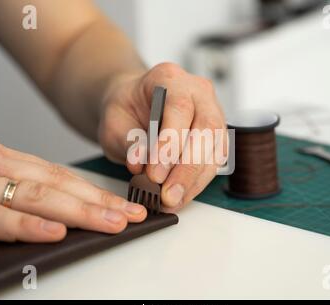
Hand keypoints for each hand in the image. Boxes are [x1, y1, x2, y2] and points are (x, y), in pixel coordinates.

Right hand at [0, 135, 146, 242]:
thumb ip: (12, 189)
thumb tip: (53, 213)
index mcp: (1, 158)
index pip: (59, 175)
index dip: (95, 191)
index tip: (125, 205)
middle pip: (57, 184)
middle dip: (98, 202)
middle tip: (133, 216)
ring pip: (34, 197)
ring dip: (77, 212)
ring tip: (112, 224)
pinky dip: (24, 226)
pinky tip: (54, 234)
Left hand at [98, 63, 227, 211]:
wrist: (133, 108)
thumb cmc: (125, 110)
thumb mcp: (114, 122)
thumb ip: (128, 141)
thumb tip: (140, 163)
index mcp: (169, 78)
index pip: (179, 107)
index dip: (170, 142)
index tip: (155, 173)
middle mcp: (198, 92)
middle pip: (206, 129)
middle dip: (187, 168)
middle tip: (167, 195)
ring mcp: (212, 113)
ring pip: (215, 148)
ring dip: (195, 179)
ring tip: (172, 200)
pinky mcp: (216, 137)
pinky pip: (214, 162)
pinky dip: (197, 183)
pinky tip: (180, 196)